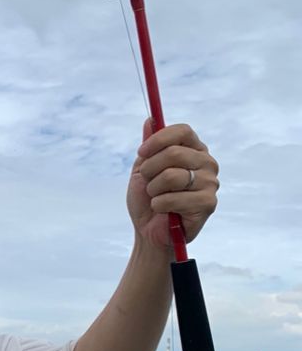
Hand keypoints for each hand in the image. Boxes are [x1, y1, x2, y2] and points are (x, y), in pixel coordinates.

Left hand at [127, 120, 218, 247]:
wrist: (149, 231)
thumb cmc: (148, 199)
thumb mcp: (143, 169)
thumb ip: (149, 146)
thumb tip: (150, 120)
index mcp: (194, 150)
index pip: (182, 131)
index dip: (158, 140)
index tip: (141, 153)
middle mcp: (206, 163)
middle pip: (174, 152)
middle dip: (150, 170)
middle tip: (147, 183)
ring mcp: (210, 183)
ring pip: (172, 176)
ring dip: (153, 190)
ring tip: (156, 198)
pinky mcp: (208, 203)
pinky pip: (174, 198)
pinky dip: (159, 205)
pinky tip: (164, 211)